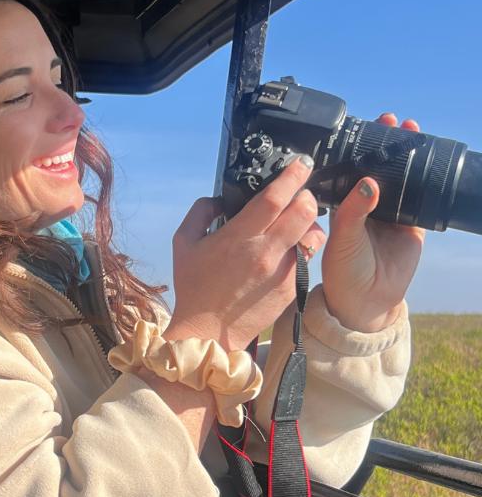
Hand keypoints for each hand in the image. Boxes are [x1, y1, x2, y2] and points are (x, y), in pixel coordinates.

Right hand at [167, 157, 325, 351]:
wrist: (208, 333)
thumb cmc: (194, 287)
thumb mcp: (184, 243)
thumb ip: (200, 212)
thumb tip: (219, 199)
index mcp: (238, 238)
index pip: (275, 198)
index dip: (292, 176)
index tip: (300, 163)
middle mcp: (265, 252)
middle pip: (303, 211)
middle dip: (306, 194)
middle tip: (301, 189)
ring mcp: (283, 271)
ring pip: (313, 234)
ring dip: (310, 221)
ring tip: (300, 219)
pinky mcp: (292, 287)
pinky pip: (308, 257)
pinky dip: (304, 246)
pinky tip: (292, 246)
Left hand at [321, 112, 424, 331]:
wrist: (366, 302)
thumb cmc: (343, 270)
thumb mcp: (343, 237)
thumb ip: (353, 210)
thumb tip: (368, 182)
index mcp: (344, 203)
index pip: (352, 168)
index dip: (359, 147)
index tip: (365, 127)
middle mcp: (366, 205)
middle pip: (378, 167)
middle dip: (386, 144)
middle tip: (393, 121)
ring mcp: (390, 213)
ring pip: (401, 178)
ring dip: (407, 157)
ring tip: (412, 131)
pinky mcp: (412, 226)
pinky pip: (420, 199)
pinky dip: (426, 182)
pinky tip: (429, 164)